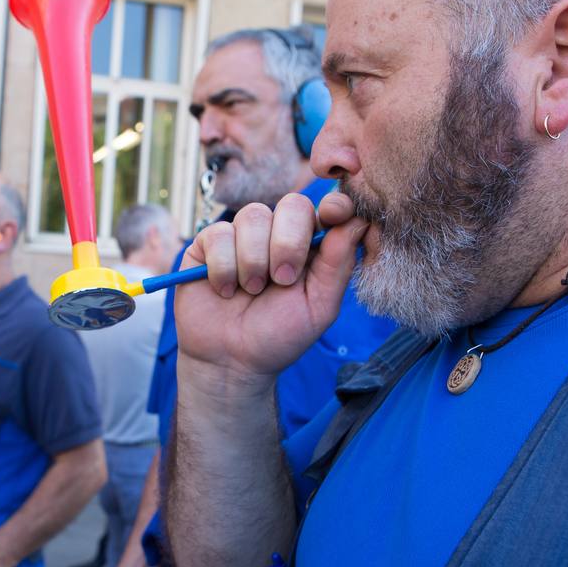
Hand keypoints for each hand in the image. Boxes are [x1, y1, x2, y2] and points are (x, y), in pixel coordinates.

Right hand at [174, 191, 366, 382]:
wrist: (230, 362)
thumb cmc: (278, 336)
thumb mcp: (319, 306)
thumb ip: (338, 264)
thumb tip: (359, 221)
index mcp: (311, 246)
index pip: (329, 208)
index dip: (335, 206)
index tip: (334, 215)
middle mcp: (277, 233)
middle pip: (292, 204)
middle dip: (289, 243)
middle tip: (281, 281)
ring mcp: (242, 235)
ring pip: (253, 216)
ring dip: (254, 260)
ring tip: (251, 290)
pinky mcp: (208, 243)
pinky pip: (219, 234)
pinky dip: (224, 267)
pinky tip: (224, 290)